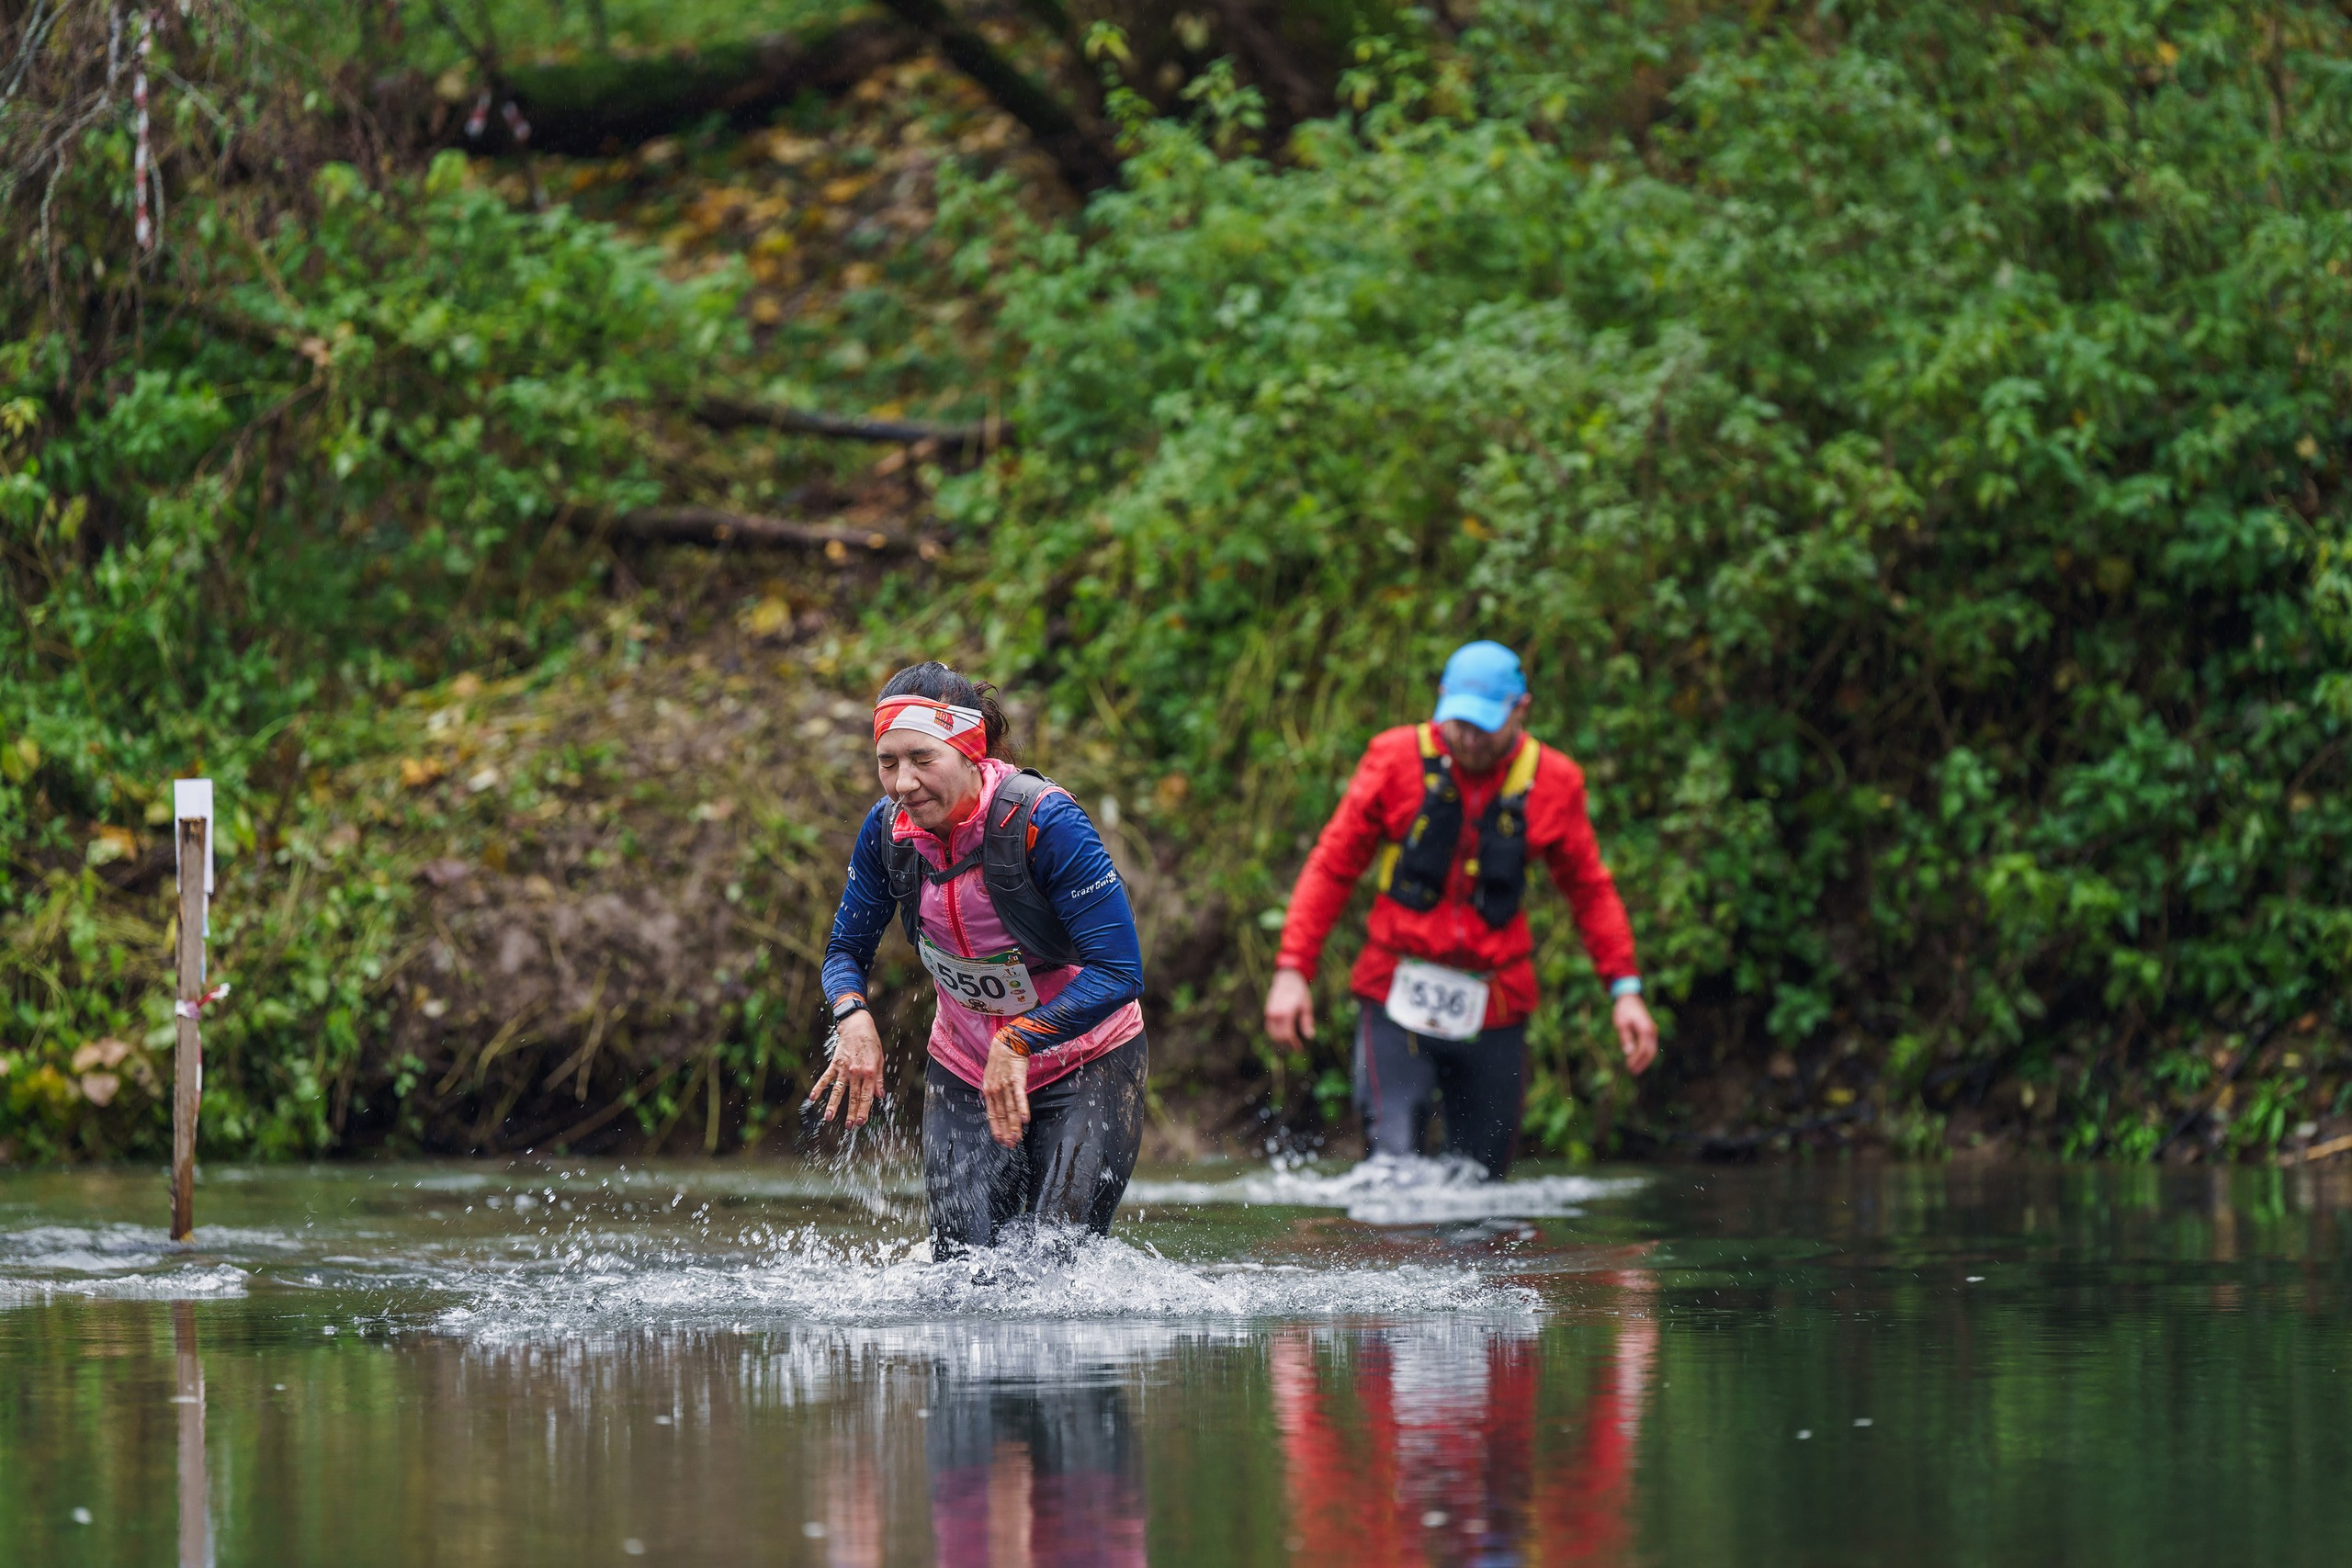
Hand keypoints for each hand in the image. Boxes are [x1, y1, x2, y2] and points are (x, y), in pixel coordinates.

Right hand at [807, 1009, 883, 1127]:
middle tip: (850, 1127)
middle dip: (851, 1113)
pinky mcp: (834, 1064)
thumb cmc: (871, 1043)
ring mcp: (844, 1068)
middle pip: (853, 1097)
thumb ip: (879, 1079)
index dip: (864, 1110)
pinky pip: (825, 1077)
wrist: (857, 1025)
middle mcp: (856, 1072)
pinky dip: (818, 1087)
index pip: (867, 1096)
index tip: (861, 1122)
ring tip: (829, 1118)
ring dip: (833, 1105)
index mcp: (870, 1072)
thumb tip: (880, 1096)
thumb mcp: (880, 1059)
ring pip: (838, 1090)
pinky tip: (812, 1097)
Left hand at [981, 1040, 1030, 1147]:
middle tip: (1010, 1145)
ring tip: (1017, 1138)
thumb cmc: (1001, 1059)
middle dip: (1006, 1131)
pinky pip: (1020, 1097)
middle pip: (1002, 1115)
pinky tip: (1025, 1120)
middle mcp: (995, 1090)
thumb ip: (995, 1092)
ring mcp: (1006, 1086)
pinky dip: (1022, 1109)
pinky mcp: (1017, 1080)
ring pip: (1010, 1110)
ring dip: (1014, 1126)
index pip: (992, 1114)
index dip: (997, 1128)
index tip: (1000, 1140)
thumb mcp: (992, 1077)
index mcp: (989, 1091)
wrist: (1008, 1042)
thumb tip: (998, 1104)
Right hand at [1263, 966, 1315, 1048]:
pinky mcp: (1267, 1012)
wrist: (1288, 979)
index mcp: (1287, 1013)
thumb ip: (1307, 1023)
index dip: (1293, 1044)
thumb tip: (1310, 1037)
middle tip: (1295, 1049)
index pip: (1288, 1035)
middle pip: (1279, 1037)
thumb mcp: (1306, 1007)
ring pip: (1272, 1033)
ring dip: (1279, 1041)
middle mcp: (1276, 1014)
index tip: (1299, 1049)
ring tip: (1288, 1045)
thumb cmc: (1300, 993)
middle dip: (1286, 1045)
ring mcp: (1269, 1013)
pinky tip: (1282, 1037)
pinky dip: (1274, 1034)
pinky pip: (1269, 1027)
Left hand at [1614, 993, 1658, 1074]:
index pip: (1643, 1049)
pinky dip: (1645, 1055)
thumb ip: (1626, 1038)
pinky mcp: (1651, 1032)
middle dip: (1642, 1063)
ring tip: (1635, 1069)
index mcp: (1645, 1029)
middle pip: (1650, 1052)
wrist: (1630, 999)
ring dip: (1644, 1061)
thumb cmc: (1624, 1010)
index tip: (1629, 1067)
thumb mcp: (1621, 1024)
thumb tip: (1628, 1052)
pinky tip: (1638, 1060)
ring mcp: (1653, 1032)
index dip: (1637, 1060)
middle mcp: (1652, 1031)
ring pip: (1652, 1050)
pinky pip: (1651, 1046)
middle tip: (1632, 1072)